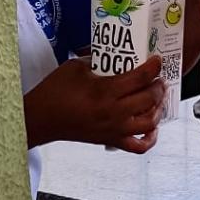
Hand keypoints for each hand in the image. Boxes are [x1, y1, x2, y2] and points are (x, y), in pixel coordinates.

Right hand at [23, 56, 165, 152]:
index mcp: (105, 91)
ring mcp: (114, 129)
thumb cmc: (55, 91)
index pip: (140, 78)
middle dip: (159, 86)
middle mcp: (114, 112)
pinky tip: (152, 127)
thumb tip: (115, 52)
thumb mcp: (76, 67)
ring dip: (158, 109)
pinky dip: (150, 138)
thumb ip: (97, 59)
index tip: (158, 60)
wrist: (40, 119)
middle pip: (149, 99)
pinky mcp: (111, 140)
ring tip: (157, 99)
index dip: (154, 67)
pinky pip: (138, 146)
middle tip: (159, 79)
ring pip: (150, 123)